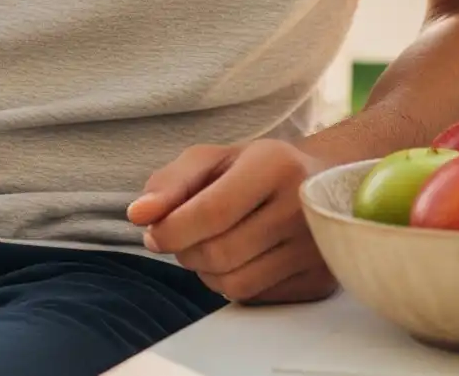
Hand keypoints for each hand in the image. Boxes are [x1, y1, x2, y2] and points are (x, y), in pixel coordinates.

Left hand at [126, 139, 339, 305]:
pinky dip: (233, 284)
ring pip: (234, 284)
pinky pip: (255, 298)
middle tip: (183, 237)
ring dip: (206, 272)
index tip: (153, 234)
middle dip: (186, 251)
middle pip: (220, 253)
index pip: (212, 212)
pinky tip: (240, 259)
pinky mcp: (319, 281)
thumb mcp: (213, 159)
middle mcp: (302, 207)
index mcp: (275, 164)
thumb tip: (138, 215)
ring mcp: (315, 248)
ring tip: (211, 246)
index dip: (172, 230)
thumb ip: (170, 182)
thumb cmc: (255, 168)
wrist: (320, 182)